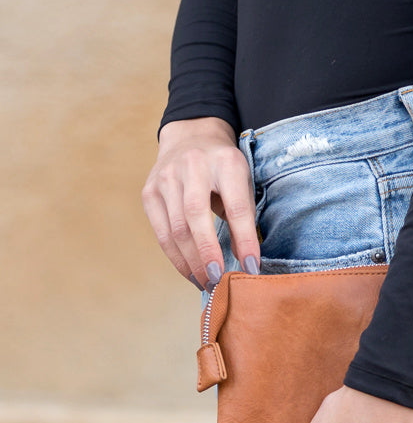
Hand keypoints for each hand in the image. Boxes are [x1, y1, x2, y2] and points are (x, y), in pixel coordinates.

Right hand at [141, 117, 260, 290]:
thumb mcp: (243, 183)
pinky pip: (161, 233)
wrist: (191, 138)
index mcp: (226, 162)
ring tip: (207, 284)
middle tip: (220, 281)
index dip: (245, 240)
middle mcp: (192, 166)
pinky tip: (191, 273)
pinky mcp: (149, 192)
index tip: (252, 268)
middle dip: (208, 253)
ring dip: (192, 262)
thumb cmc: (224, 169)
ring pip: (176, 229)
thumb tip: (247, 262)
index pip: (236, 206)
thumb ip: (245, 219)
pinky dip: (176, 258)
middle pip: (196, 217)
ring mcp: (166, 179)